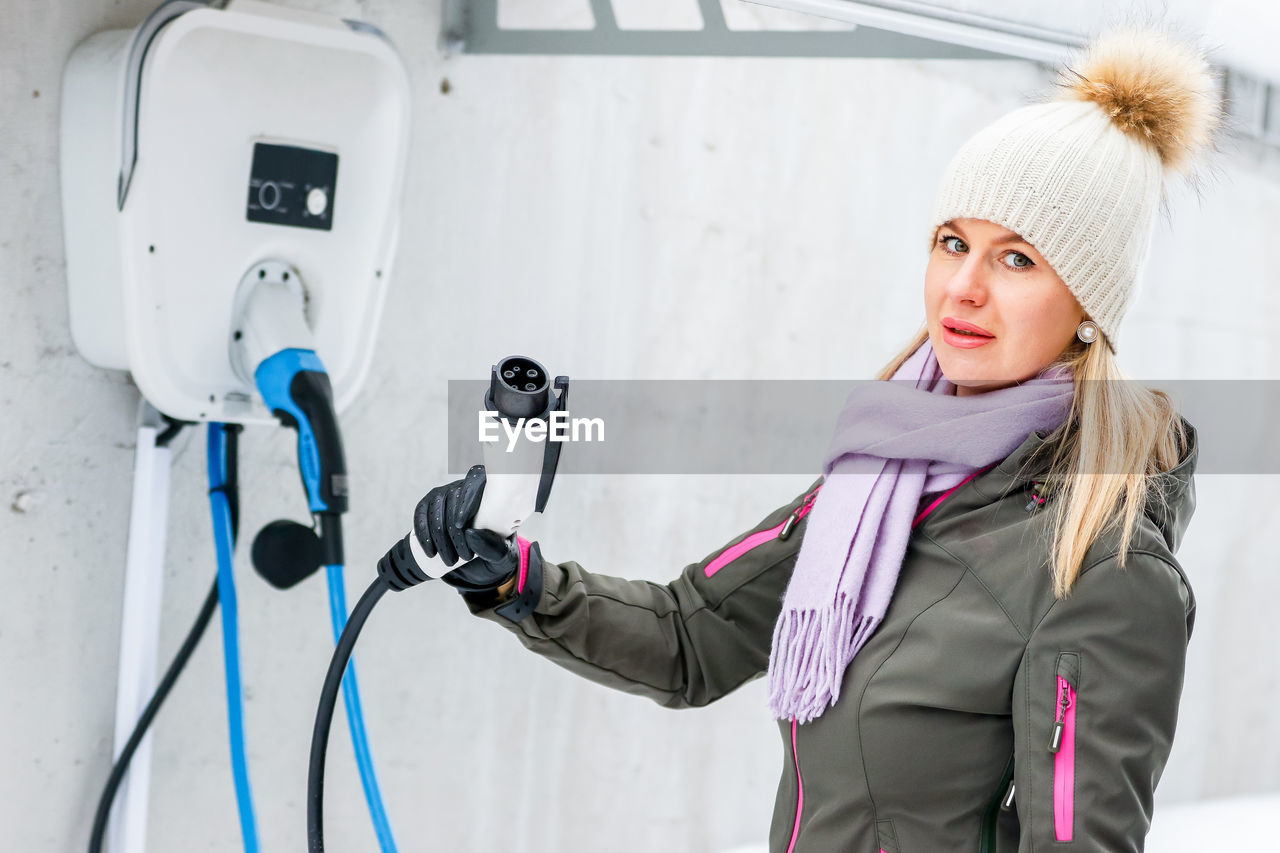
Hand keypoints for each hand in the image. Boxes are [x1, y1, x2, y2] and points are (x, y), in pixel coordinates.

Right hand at [413, 465, 518, 592]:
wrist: (475, 564)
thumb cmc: (495, 554)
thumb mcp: (503, 556)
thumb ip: (495, 548)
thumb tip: (472, 533)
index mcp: (489, 492)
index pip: (476, 486)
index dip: (466, 504)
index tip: (462, 526)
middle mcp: (465, 487)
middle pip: (453, 500)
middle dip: (455, 531)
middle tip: (464, 557)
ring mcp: (444, 494)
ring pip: (435, 509)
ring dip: (439, 537)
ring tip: (450, 561)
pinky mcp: (428, 505)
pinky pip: (420, 514)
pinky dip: (423, 534)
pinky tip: (431, 552)